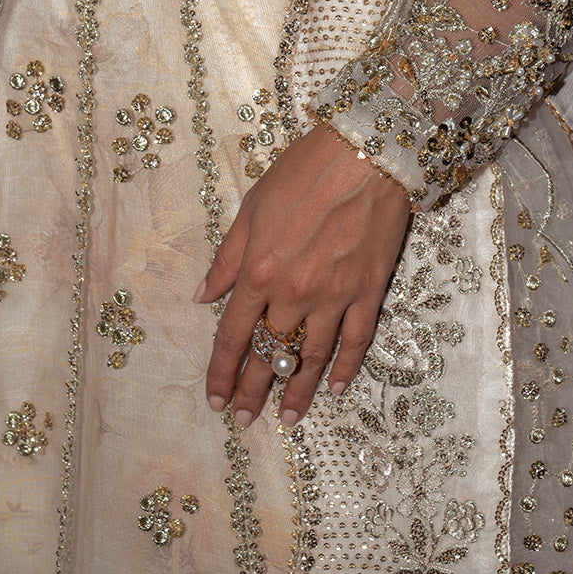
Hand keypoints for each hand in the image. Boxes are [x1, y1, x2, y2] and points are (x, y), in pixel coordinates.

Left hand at [197, 123, 410, 427]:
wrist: (365, 153)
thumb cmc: (303, 171)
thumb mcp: (251, 207)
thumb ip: (227, 257)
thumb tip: (203, 296)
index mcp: (259, 272)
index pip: (232, 336)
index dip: (221, 372)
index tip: (215, 400)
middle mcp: (294, 293)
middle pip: (268, 355)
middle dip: (253, 392)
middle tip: (245, 420)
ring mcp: (334, 297)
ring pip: (311, 358)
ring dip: (296, 392)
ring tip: (288, 419)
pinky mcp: (369, 292)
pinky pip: (356, 342)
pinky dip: (346, 368)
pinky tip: (335, 387)